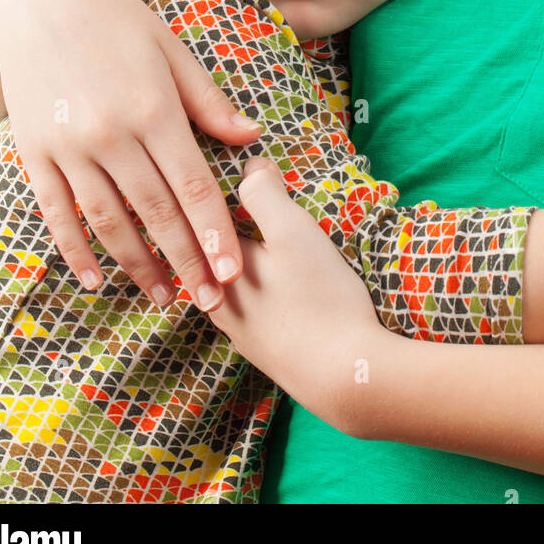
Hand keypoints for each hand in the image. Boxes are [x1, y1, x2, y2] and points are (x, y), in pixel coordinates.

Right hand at [0, 0, 260, 305]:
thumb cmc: (113, 17)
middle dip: (187, 263)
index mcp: (154, 109)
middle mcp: (111, 134)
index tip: (233, 274)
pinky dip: (75, 249)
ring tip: (162, 298)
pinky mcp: (35, 152)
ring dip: (137, 265)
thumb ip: (208, 101)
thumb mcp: (169, 49)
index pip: (193, 188)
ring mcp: (69, 146)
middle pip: (156, 214)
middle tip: (210, 302)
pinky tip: (96, 277)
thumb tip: (251, 139)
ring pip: (108, 221)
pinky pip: (56, 211)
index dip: (215, 235)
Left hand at [210, 159, 383, 433]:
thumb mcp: (293, 231)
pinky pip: (244, 309)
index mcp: (214, 265)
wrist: (344, 376)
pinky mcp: (260, 350)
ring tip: (245, 240)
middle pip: (208, 253)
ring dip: (230, 260)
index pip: (199, 217)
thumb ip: (264, 194)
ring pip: (224, 284)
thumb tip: (249, 167)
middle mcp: (215, 300)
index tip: (217, 170)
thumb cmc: (320, 296)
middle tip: (233, 201)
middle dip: (217, 226)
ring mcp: (237, 331)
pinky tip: (267, 287)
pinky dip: (251, 290)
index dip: (211, 191)